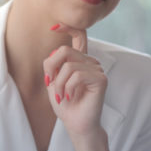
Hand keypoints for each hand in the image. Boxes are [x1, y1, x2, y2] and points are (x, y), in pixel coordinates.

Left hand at [42, 24, 107, 141]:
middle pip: (64, 51)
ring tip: (62, 96)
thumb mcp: (53, 81)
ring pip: (69, 66)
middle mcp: (90, 61)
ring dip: (59, 83)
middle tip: (50, 84)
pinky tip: (71, 96)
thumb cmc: (66, 104)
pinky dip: (68, 87)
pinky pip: (77, 75)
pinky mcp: (101, 79)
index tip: (54, 27)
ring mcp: (97, 69)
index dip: (68, 28)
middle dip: (51, 68)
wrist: (76, 124)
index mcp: (80, 60)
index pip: (79, 35)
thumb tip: (55, 52)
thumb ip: (53, 65)